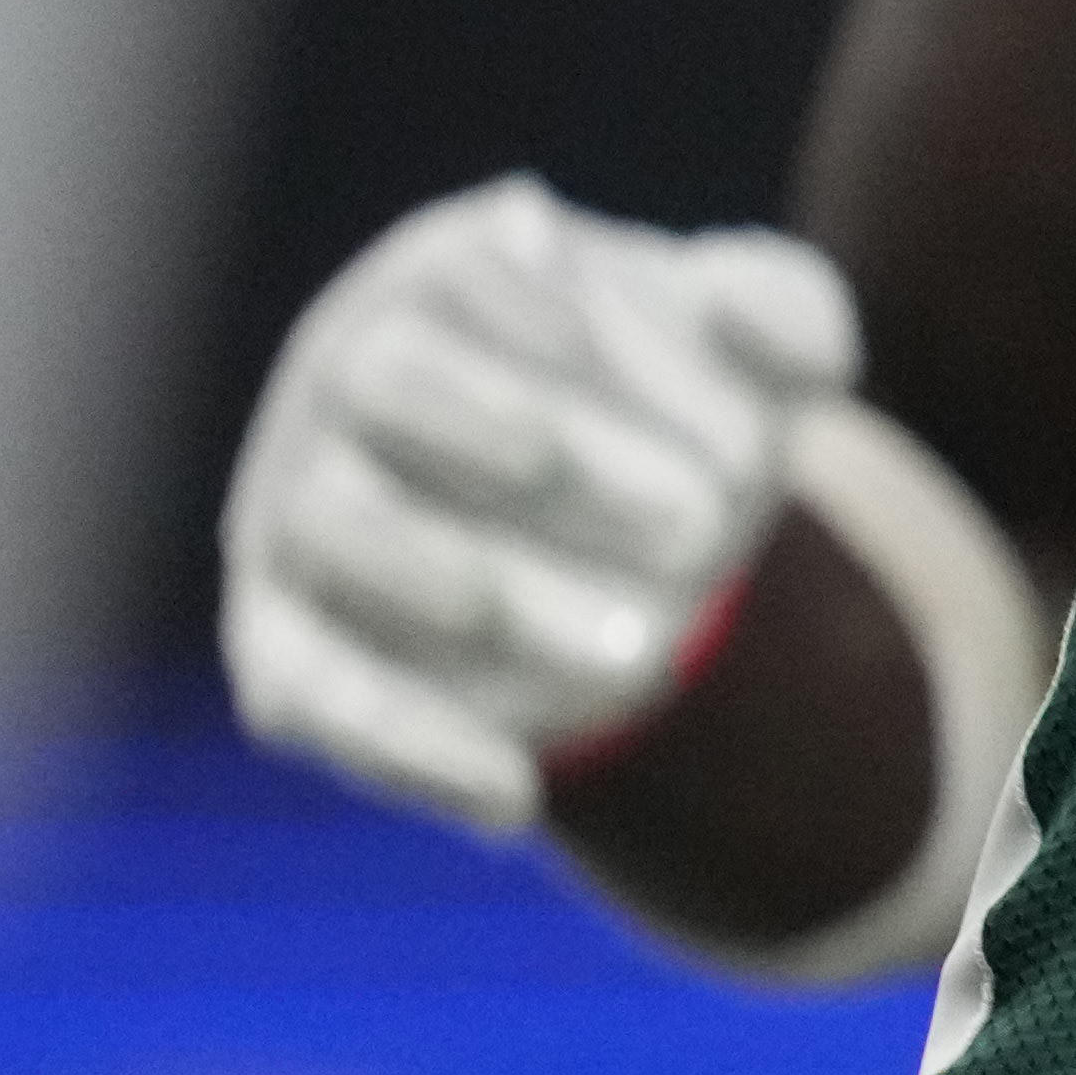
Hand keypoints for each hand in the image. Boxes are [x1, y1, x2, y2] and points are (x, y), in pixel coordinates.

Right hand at [216, 178, 854, 835]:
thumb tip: (756, 330)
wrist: (636, 542)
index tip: (732, 425)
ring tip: (643, 657)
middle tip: (703, 531)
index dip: (588, 340)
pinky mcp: (286, 648)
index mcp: (448, 276)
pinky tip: (518, 798)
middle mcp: (345, 376)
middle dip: (546, 450)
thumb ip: (789, 319)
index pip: (476, 277)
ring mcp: (297, 513)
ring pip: (346, 533)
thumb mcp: (766, 354)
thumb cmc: (689, 410)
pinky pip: (313, 693)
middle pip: (393, 386)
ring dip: (486, 592)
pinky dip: (408, 747)